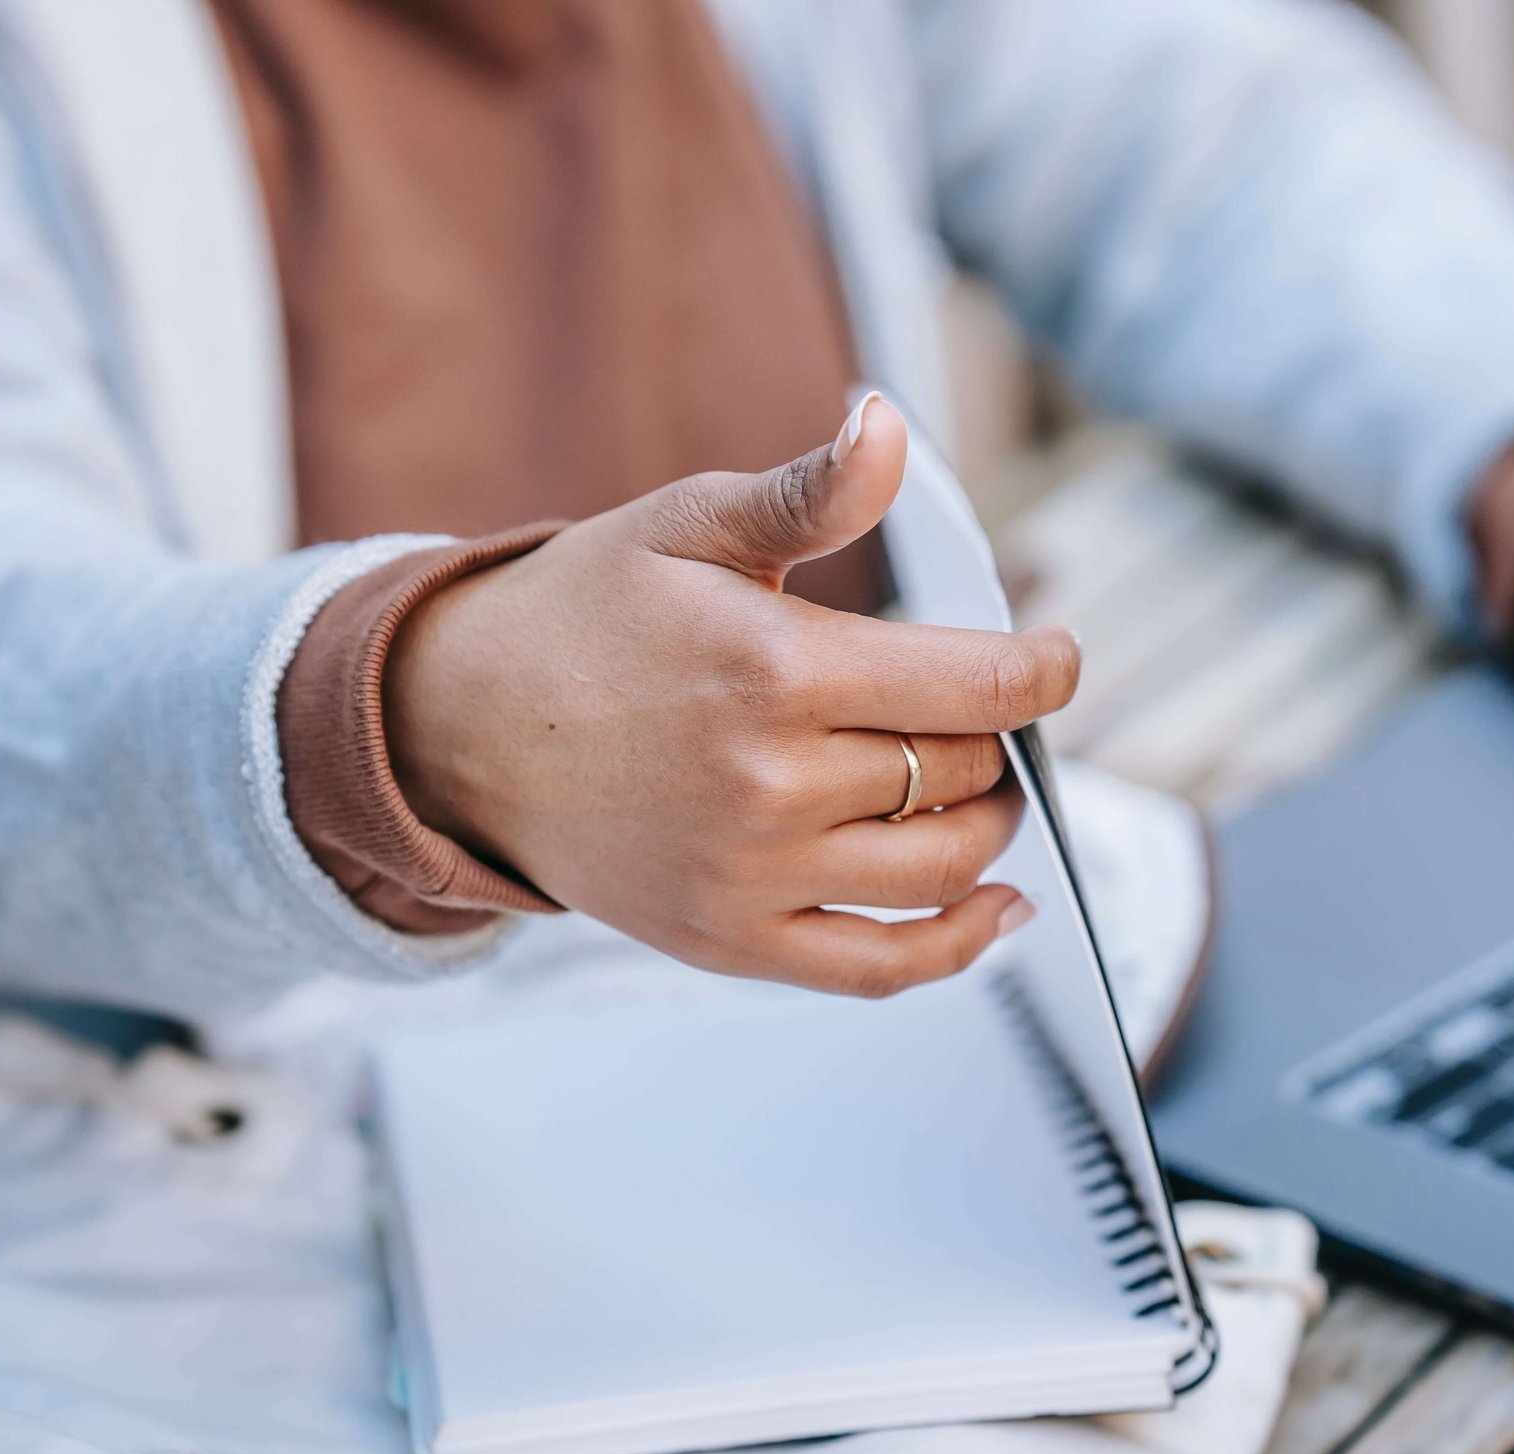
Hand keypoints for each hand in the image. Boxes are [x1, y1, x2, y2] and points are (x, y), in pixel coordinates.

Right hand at [384, 395, 1080, 997]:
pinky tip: (998, 905)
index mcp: (776, 668)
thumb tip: (889, 427)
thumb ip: (806, 491)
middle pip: (961, 772)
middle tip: (979, 712)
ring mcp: (751, 874)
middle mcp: (771, 783)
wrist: (455, 728)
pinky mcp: (730, 941)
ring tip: (980, 789)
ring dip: (988, 827)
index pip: (977, 686)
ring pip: (942, 868)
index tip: (1057, 660)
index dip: (1044, 672)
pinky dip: (960, 946)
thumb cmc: (580, 617)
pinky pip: (880, 967)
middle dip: (994, 738)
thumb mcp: (686, 524)